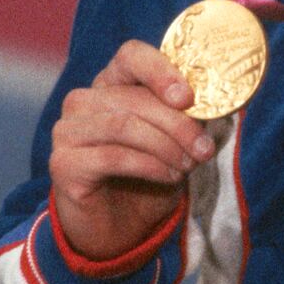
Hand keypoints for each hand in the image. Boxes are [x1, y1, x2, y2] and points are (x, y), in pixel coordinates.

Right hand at [48, 41, 217, 261]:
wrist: (121, 227)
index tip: (188, 98)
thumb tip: (220, 103)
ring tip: (187, 165)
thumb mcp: (177, 141)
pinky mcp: (63, 163)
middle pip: (134, 98)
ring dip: (165, 146)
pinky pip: (112, 156)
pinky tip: (168, 177)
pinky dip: (149, 166)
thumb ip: (190, 117)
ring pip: (124, 125)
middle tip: (204, 149)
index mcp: (112, 84)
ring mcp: (67, 131)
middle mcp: (83, 101)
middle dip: (178, 124)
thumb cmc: (151, 175)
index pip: (132, 56)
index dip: (161, 71)